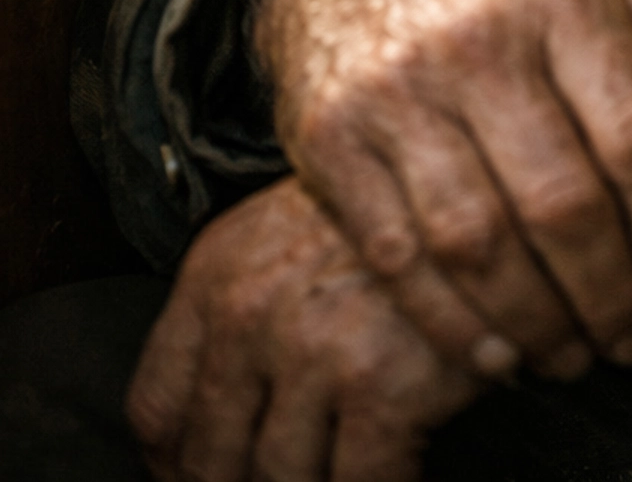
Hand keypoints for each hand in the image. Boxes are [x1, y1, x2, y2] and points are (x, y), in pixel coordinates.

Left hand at [127, 174, 481, 481]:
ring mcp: (311, 348)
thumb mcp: (287, 234)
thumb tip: (213, 417)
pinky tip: (391, 471)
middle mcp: (249, 312)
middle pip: (208, 459)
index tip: (196, 477)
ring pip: (277, 481)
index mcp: (217, 273)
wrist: (476, 180)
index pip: (155, 408)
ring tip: (331, 473)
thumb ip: (238, 311)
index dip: (172, 466)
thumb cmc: (388, 212)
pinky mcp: (379, 383)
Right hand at [251, 0, 631, 379]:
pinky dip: (455, 323)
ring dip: (540, 323)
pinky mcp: (333, 139)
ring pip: (481, 244)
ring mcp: (397, 90)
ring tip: (578, 352)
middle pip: (562, 204)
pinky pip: (400, 257)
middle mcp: (478, 38)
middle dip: (614, 295)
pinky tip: (500, 350)